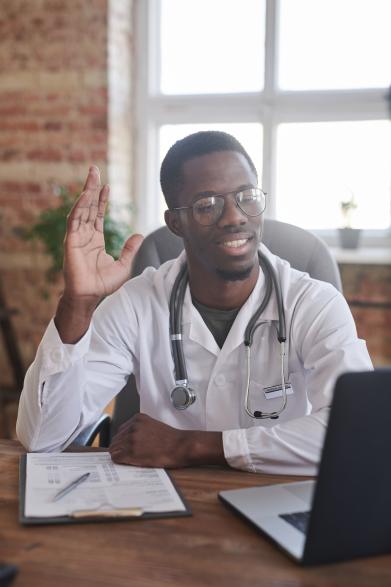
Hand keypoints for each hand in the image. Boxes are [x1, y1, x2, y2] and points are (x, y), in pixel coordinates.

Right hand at [63, 166, 142, 301]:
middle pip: (87, 206)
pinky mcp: (71, 241)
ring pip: (81, 209)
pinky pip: (74, 221)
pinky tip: (85, 196)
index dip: (101, 200)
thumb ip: (130, 249)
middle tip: (94, 170)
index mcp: (95, 239)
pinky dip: (79, 207)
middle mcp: (85, 235)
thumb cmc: (103, 284)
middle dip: (91, 188)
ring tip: (92, 177)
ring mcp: (77, 237)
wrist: (90, 295)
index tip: (106, 186)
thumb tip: (139, 234)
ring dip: (86, 192)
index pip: (97, 214)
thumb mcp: (123, 265)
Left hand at [109, 413, 225, 468]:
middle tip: (127, 456)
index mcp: (137, 418)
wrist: (180, 446)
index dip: (123, 441)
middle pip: (116, 440)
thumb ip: (140, 429)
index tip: (125, 447)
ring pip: (114, 449)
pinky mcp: (132, 451)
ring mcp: (131, 438)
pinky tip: (128, 463)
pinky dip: (120, 461)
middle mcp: (132, 426)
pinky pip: (116, 457)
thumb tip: (128, 440)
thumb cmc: (171, 439)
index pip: (120, 431)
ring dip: (120, 455)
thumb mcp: (153, 426)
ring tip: (130, 460)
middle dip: (120, 448)